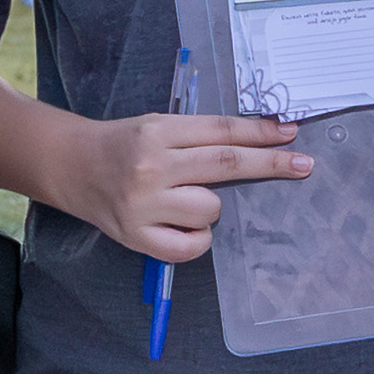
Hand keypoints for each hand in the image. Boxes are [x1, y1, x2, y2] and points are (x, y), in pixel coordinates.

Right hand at [80, 109, 309, 264]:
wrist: (71, 166)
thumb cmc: (123, 145)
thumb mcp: (158, 127)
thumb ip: (200, 136)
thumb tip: (258, 142)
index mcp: (158, 132)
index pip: (221, 131)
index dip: (261, 134)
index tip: (291, 135)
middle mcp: (151, 166)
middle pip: (225, 164)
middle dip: (270, 164)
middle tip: (301, 165)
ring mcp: (144, 204)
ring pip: (210, 209)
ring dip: (211, 207)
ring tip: (185, 199)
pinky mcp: (137, 237)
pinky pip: (191, 246)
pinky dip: (198, 239)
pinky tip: (185, 227)